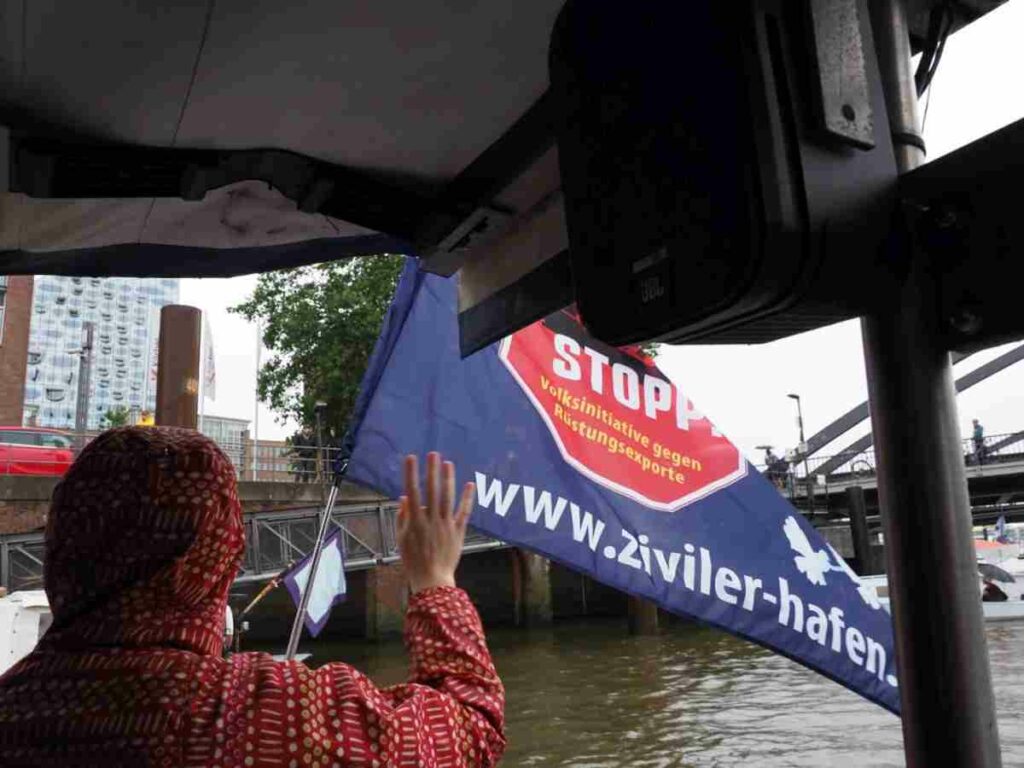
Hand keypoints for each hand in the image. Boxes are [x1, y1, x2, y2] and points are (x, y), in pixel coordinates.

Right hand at [397, 452, 474, 593]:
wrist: (432, 579)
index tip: (410, 458)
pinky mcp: (458, 531)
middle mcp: (431, 520)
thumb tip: (404, 498)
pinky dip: (468, 498)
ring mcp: (446, 525)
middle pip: (431, 491)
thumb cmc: (413, 560)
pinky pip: (464, 512)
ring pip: (448, 497)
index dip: (411, 474)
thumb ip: (402, 518)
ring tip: (448, 463)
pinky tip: (470, 484)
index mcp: (415, 521)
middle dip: (432, 471)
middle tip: (433, 454)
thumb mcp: (401, 539)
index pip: (412, 492)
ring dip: (448, 479)